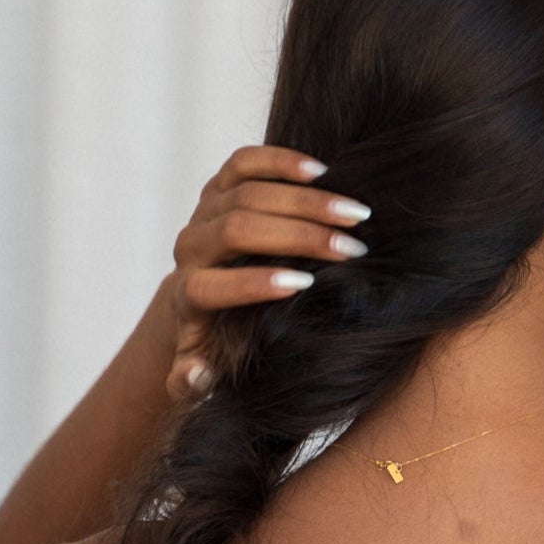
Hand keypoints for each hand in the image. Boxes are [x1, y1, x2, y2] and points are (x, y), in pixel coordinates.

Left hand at [161, 145, 370, 401]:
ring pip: (248, 192)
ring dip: (307, 200)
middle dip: (298, 236)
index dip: (255, 284)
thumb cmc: (217, 342)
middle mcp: (191, 247)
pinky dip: (282, 162)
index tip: (305, 284)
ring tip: (355, 213)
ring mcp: (204, 210)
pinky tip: (323, 172)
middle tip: (353, 248)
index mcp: (189, 295)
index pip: (212, 284)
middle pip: (238, 228)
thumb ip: (192, 382)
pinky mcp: (219, 184)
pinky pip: (245, 162)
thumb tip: (195, 378)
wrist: (203, 297)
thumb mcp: (204, 371)